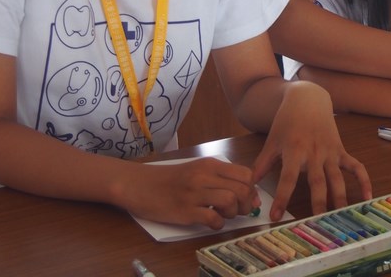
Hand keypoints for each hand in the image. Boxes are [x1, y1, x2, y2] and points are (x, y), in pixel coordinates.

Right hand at [123, 157, 258, 228]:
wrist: (138, 184)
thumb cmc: (170, 179)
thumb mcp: (197, 169)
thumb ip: (220, 177)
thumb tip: (248, 194)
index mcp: (210, 164)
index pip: (246, 174)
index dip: (252, 189)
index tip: (247, 198)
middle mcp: (204, 176)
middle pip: (242, 189)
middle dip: (246, 204)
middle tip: (238, 210)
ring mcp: (194, 194)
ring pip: (230, 202)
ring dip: (232, 213)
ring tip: (223, 215)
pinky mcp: (184, 211)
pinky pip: (213, 219)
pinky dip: (217, 224)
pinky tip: (210, 222)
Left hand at [252, 82, 370, 220]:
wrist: (307, 99)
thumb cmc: (287, 122)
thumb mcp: (272, 141)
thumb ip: (262, 164)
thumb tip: (248, 185)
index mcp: (294, 150)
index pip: (287, 178)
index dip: (282, 198)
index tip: (275, 216)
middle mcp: (314, 152)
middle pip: (317, 181)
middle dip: (318, 202)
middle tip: (317, 222)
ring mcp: (330, 152)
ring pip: (337, 178)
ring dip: (339, 197)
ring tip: (340, 216)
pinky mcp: (341, 150)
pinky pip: (355, 167)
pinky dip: (364, 180)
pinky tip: (368, 197)